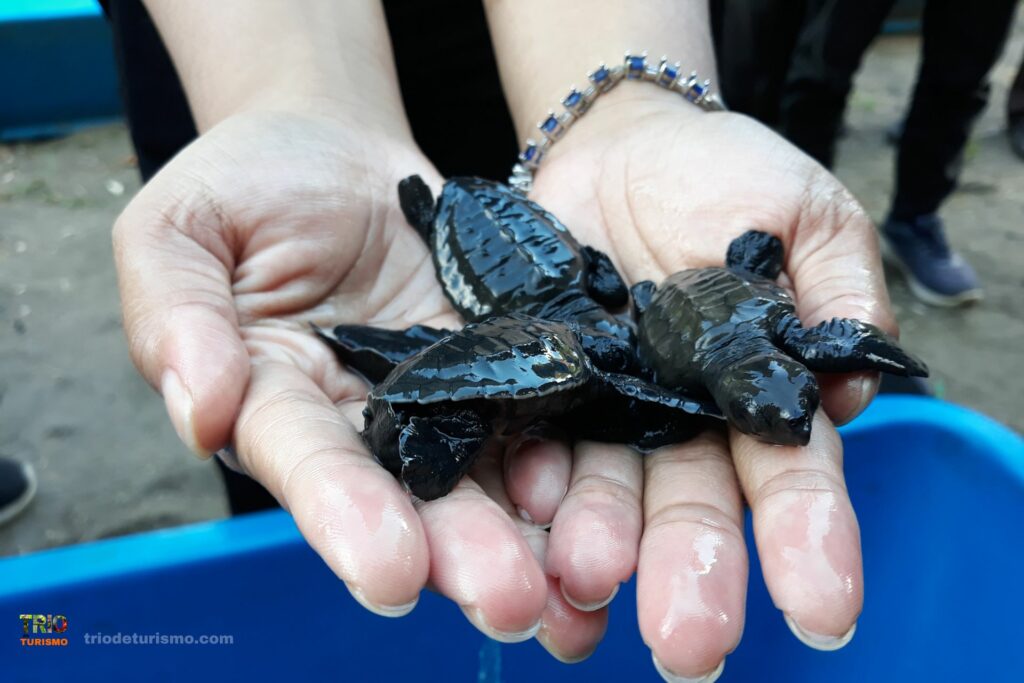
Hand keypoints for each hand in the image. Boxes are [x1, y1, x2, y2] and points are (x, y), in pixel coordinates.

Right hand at [112, 109, 610, 651]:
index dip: (345, 515)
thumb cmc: (244, 186)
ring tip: (576, 585)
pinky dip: (577, 456)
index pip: (307, 463)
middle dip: (459, 550)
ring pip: (489, 472)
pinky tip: (612, 499)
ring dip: (532, 530)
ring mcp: (444, 395)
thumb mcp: (182, 229)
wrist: (332, 150)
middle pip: (413, 494)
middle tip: (509, 601)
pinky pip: (543, 407)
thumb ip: (176, 316)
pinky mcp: (504, 360)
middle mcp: (365, 422)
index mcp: (277, 404)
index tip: (389, 572)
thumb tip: (199, 411)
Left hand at [526, 90, 888, 677]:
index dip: (807, 537)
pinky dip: (520, 490)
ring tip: (587, 584)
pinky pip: (521, 443)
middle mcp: (674, 423)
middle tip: (691, 644)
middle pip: (687, 506)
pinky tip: (520, 527)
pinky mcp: (529, 384)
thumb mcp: (803, 216)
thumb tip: (847, 390)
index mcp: (753, 395)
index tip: (824, 607)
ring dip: (596, 545)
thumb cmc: (723, 177)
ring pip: (602, 492)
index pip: (789, 475)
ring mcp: (599, 409)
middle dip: (691, 570)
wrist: (616, 144)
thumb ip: (836, 290)